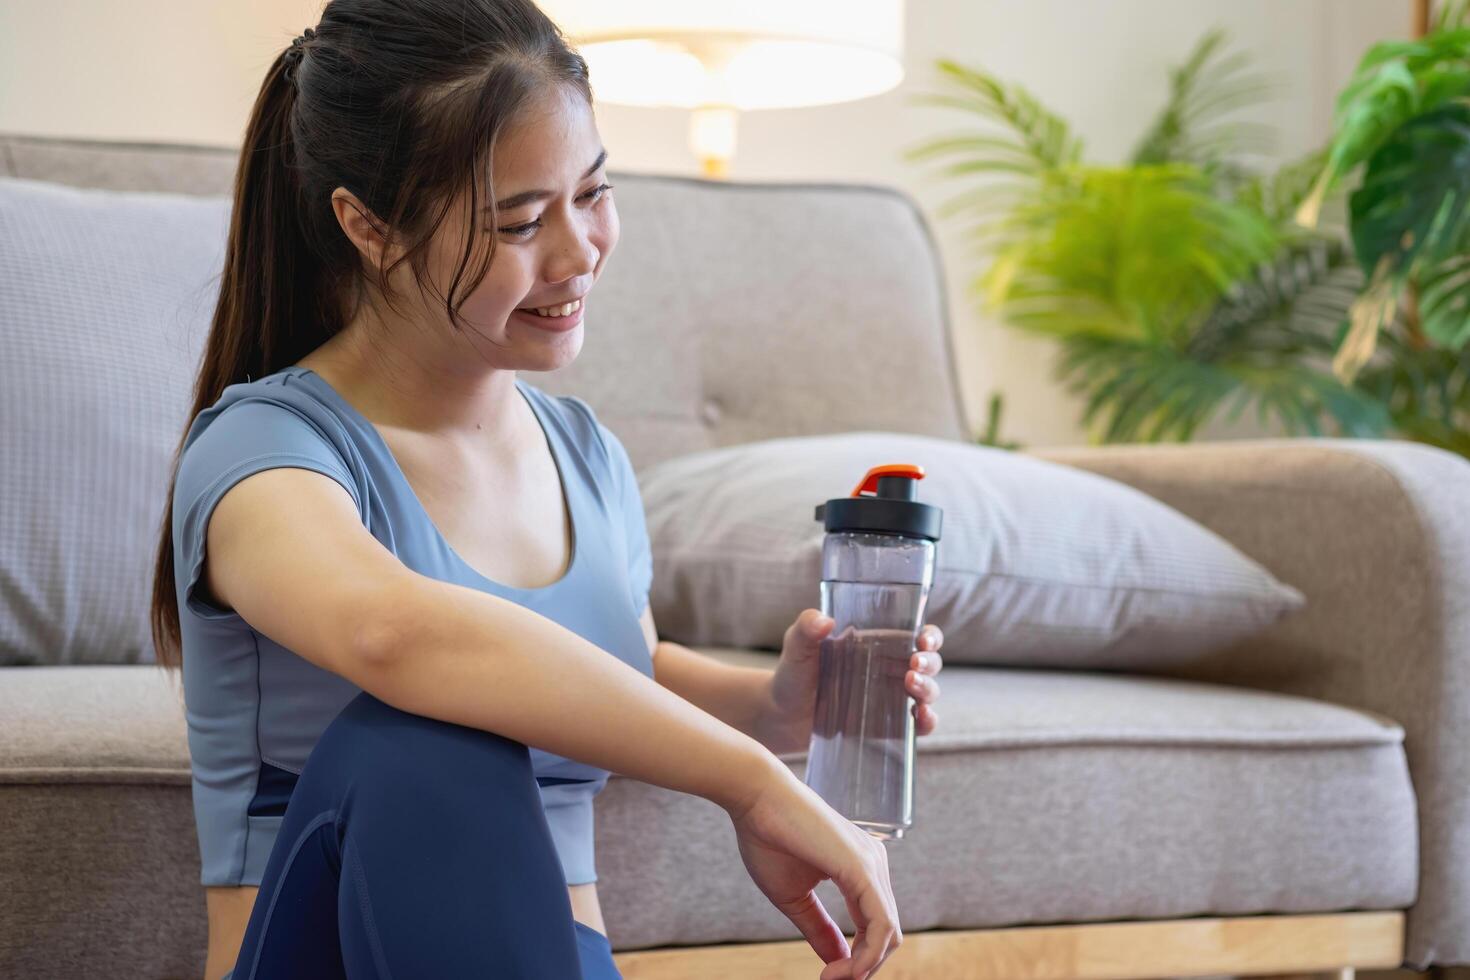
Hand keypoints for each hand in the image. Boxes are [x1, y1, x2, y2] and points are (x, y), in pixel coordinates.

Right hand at [725, 763, 902, 979]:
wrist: (755, 798)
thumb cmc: (768, 838)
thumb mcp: (794, 897)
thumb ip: (819, 929)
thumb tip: (838, 964)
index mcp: (861, 868)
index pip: (876, 926)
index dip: (857, 960)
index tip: (826, 977)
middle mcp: (874, 864)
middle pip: (887, 934)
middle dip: (862, 968)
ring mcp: (873, 865)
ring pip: (889, 934)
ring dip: (863, 967)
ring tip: (832, 979)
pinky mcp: (863, 868)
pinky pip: (881, 926)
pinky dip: (866, 956)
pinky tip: (842, 969)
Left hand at [765, 610, 944, 752]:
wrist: (782, 714)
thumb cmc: (795, 672)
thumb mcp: (798, 645)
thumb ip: (807, 628)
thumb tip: (824, 621)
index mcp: (879, 644)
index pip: (917, 634)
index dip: (930, 636)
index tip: (923, 640)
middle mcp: (892, 669)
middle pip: (929, 662)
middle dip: (930, 662)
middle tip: (914, 664)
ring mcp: (892, 698)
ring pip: (928, 691)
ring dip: (928, 688)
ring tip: (910, 685)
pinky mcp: (888, 725)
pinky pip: (918, 724)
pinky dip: (927, 721)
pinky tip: (922, 717)